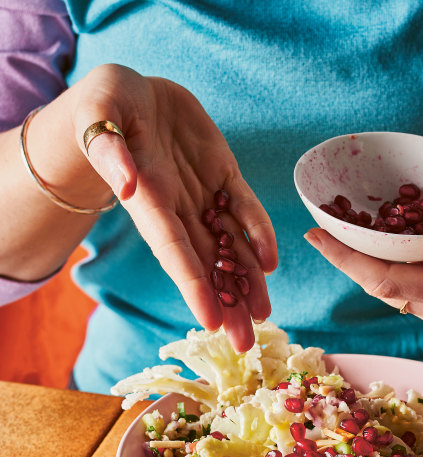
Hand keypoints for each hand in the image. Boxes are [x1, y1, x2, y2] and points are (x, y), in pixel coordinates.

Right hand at [70, 64, 276, 352]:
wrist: (132, 94)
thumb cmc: (105, 104)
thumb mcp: (99, 115)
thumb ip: (108, 150)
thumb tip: (126, 183)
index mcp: (149, 201)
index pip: (173, 251)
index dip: (193, 286)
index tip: (210, 322)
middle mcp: (178, 207)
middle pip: (205, 264)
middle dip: (227, 304)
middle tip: (246, 343)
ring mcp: (203, 195)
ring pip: (229, 246)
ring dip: (248, 282)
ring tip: (264, 314)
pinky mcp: (223, 176)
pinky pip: (245, 209)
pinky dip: (258, 234)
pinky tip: (271, 263)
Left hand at [305, 201, 422, 333]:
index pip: (385, 280)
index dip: (346, 259)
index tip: (316, 235)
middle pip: (379, 288)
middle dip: (347, 259)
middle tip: (320, 227)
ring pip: (390, 289)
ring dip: (365, 263)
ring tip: (340, 231)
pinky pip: (405, 288)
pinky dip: (388, 266)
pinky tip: (376, 244)